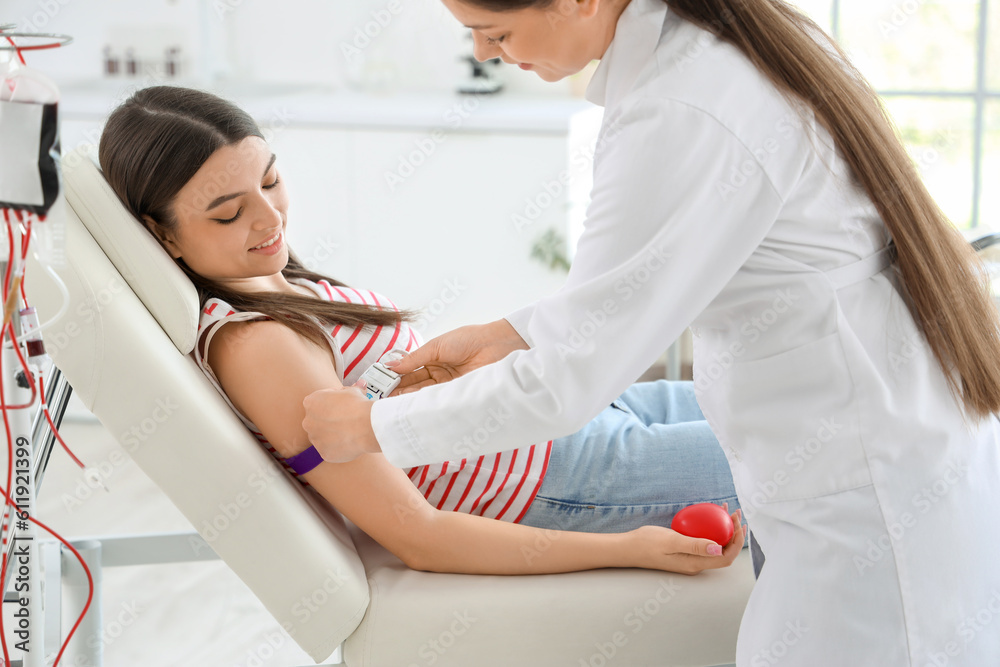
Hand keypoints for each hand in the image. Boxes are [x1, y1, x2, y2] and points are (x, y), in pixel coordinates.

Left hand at [302, 386, 381, 462]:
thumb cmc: (357, 406)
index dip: (333, 401)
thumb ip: (351, 389)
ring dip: (332, 434)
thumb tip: (360, 384)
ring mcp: (315, 439)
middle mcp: (308, 422)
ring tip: (349, 431)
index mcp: (311, 403)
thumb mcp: (353, 392)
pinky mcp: (324, 453)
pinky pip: (330, 449)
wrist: (366, 426)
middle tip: (346, 418)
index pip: (319, 401)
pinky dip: (338, 447)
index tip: (343, 404)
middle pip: (318, 420)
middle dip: (329, 420)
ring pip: (323, 436)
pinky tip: (350, 441)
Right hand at [387, 319, 528, 394]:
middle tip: (381, 398)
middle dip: (397, 391)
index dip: (394, 377)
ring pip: (423, 395)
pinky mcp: (457, 396)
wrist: (496, 345)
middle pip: (413, 385)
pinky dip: (424, 403)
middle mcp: (438, 375)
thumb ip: (413, 359)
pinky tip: (411, 405)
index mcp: (431, 360)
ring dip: (408, 398)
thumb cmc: (468, 340)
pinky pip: (437, 401)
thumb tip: (389, 366)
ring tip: (392, 403)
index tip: (379, 385)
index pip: (408, 371)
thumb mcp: (435, 347)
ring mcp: (447, 386)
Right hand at [628, 509, 743, 574]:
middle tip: (734, 512)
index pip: (725, 557)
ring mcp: (690, 559)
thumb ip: (694, 545)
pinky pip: (704, 542)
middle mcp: (696, 564)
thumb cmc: (647, 543)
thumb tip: (718, 548)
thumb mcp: (671, 541)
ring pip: (714, 546)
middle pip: (723, 551)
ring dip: (723, 530)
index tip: (737, 522)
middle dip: (734, 533)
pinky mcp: (684, 552)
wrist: (628, 548)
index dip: (736, 541)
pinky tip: (707, 517)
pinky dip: (710, 530)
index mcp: (695, 564)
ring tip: (725, 511)